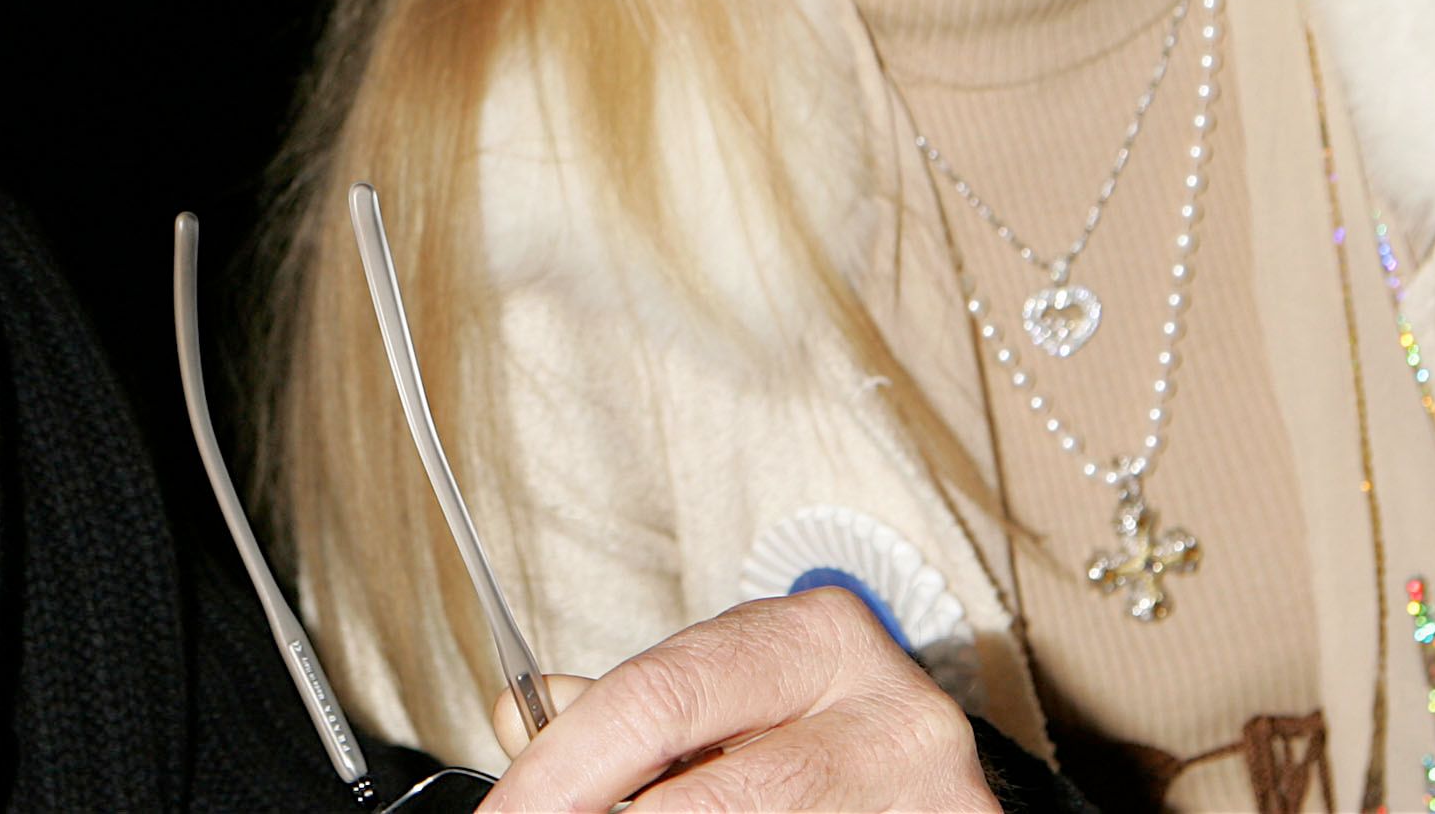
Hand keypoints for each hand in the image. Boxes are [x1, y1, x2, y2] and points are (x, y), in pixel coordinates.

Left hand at [475, 589, 993, 810]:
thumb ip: (630, 705)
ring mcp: (928, 800)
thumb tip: (518, 719)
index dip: (565, 765)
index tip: (506, 810)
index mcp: (820, 638)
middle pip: (714, 794)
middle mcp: (891, 717)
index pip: (663, 698)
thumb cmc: (816, 724)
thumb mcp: (728, 691)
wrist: (921, 772)